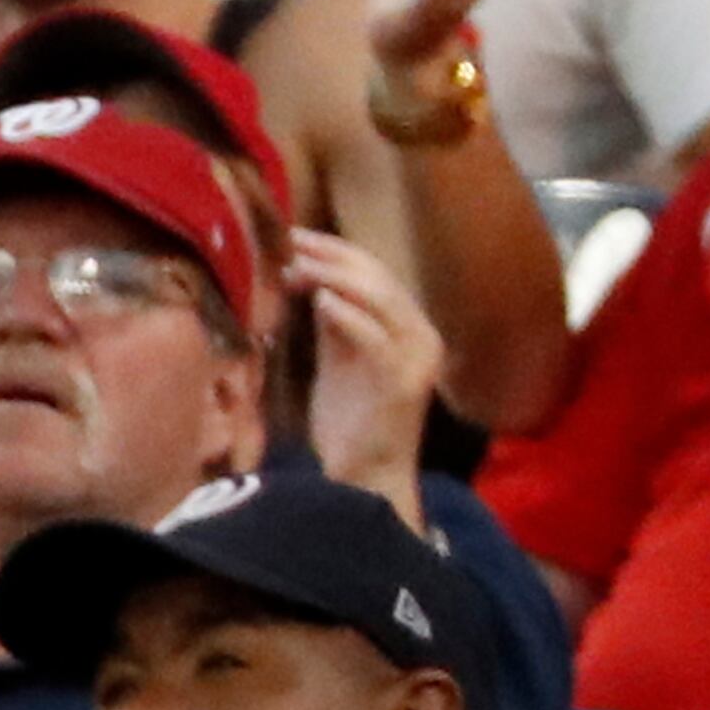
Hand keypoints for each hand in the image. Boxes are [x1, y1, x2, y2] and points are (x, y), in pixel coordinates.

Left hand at [292, 229, 441, 522]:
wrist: (366, 474)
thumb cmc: (350, 418)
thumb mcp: (340, 356)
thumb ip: (333, 318)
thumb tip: (309, 276)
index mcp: (409, 325)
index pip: (374, 270)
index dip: (333, 249)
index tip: (292, 235)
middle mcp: (421, 335)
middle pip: (378, 276)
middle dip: (330, 254)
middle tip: (288, 242)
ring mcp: (417, 358)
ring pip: (381, 298)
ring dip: (333, 275)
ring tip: (295, 264)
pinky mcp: (403, 382)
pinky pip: (376, 337)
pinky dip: (347, 313)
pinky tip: (319, 300)